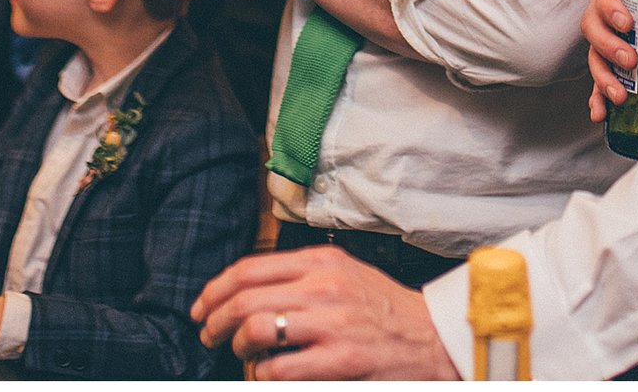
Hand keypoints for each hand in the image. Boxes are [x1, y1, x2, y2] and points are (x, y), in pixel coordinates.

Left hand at [193, 248, 457, 378]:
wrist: (435, 338)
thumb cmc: (386, 310)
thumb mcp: (346, 275)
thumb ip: (302, 276)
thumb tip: (249, 289)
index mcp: (321, 262)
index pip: (249, 269)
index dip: (215, 290)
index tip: (202, 307)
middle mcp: (324, 287)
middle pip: (245, 299)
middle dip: (215, 321)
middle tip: (208, 336)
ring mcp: (333, 324)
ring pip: (257, 331)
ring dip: (239, 348)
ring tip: (241, 355)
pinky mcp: (342, 360)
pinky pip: (281, 370)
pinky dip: (263, 375)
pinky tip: (267, 375)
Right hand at [582, 0, 637, 120]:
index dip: (610, 7)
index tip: (627, 25)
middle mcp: (603, 6)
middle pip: (592, 24)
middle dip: (608, 45)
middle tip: (631, 60)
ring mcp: (603, 33)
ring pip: (592, 52)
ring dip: (603, 75)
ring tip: (620, 94)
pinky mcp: (607, 58)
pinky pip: (597, 75)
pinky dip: (596, 95)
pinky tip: (601, 112)